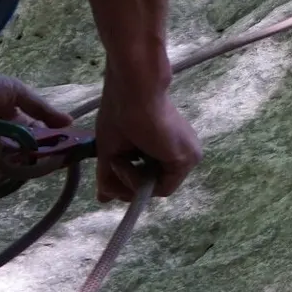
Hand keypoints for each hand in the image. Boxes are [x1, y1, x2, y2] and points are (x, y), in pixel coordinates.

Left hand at [0, 72, 74, 186]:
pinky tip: (21, 164)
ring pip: (16, 166)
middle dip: (46, 156)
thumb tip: (69, 123)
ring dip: (29, 165)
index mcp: (16, 122)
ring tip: (43, 160)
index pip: (40, 137)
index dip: (56, 141)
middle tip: (60, 155)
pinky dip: (8, 172)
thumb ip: (43, 109)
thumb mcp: (17, 92)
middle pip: (30, 155)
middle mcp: (4, 139)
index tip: (72, 145)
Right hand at [93, 76, 200, 201]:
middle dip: (126, 183)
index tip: (108, 181)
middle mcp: (182, 152)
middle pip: (153, 183)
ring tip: (119, 159)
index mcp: (167, 146)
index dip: (128, 182)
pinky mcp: (188, 159)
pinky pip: (162, 187)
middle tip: (113, 167)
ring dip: (129, 180)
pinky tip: (128, 163)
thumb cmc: (120, 113)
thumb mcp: (111, 151)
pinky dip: (138, 181)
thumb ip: (110, 176)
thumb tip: (103, 199)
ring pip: (156, 187)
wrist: (133, 92)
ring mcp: (188, 156)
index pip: (151, 176)